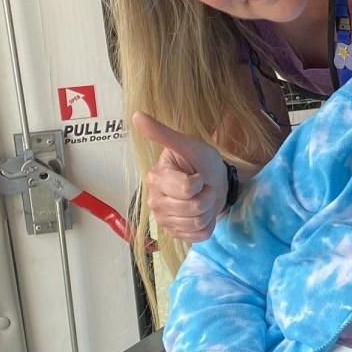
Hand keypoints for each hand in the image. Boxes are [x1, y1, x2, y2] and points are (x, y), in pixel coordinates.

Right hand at [134, 111, 228, 240]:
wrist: (214, 180)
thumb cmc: (201, 161)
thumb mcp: (188, 144)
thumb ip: (163, 133)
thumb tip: (136, 115)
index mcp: (156, 179)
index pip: (188, 188)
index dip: (200, 181)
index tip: (198, 174)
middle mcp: (155, 201)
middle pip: (194, 207)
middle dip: (207, 195)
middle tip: (204, 186)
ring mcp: (165, 220)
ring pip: (197, 223)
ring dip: (209, 210)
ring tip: (203, 198)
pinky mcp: (176, 234)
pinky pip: (200, 236)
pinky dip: (208, 225)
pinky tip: (203, 213)